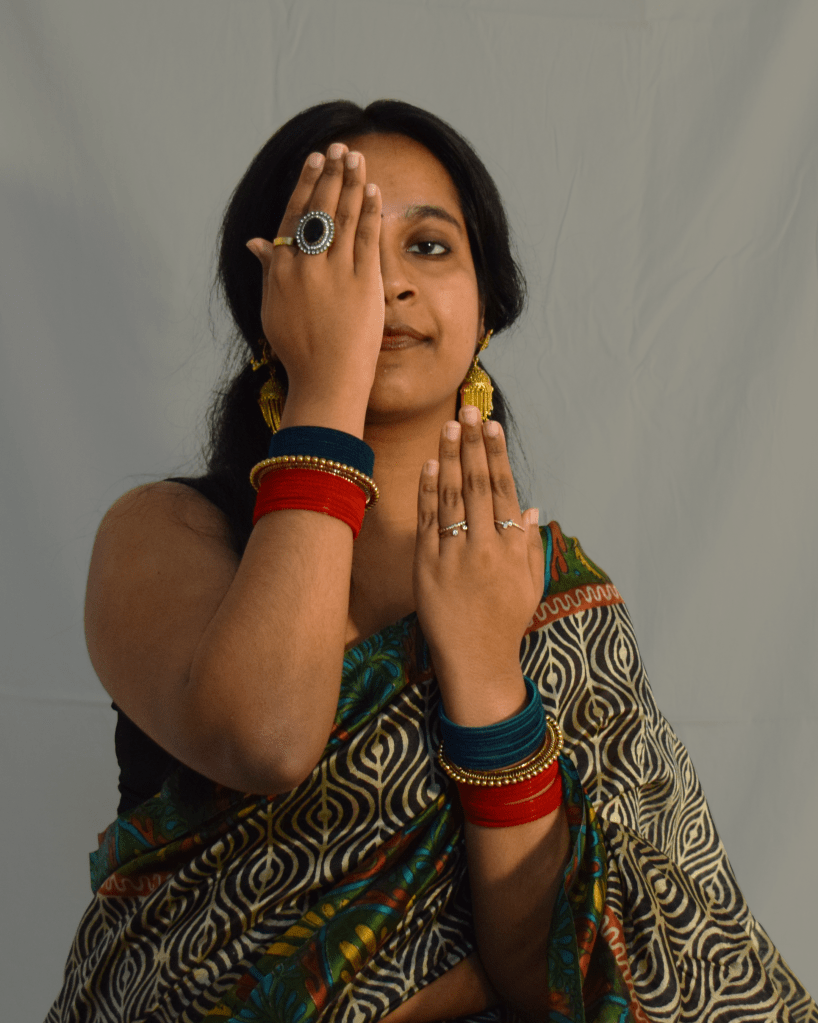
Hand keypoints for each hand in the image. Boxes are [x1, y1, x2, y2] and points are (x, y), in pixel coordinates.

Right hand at [245, 143, 384, 411]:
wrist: (326, 380)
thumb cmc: (299, 350)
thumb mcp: (273, 308)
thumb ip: (269, 270)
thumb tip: (254, 242)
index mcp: (281, 270)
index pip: (294, 216)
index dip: (307, 185)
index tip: (315, 162)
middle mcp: (306, 266)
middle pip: (320, 209)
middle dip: (331, 174)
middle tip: (340, 149)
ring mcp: (335, 273)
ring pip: (344, 217)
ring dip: (352, 183)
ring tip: (358, 159)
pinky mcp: (363, 283)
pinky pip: (367, 238)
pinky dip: (370, 211)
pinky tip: (375, 191)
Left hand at [413, 405, 544, 724]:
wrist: (476, 661)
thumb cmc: (505, 622)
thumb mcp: (529, 584)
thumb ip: (530, 544)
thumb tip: (533, 507)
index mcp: (512, 549)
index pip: (504, 491)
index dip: (497, 457)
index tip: (493, 428)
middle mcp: (485, 547)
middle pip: (477, 486)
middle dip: (473, 445)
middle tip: (469, 411)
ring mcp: (454, 556)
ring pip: (451, 497)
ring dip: (449, 458)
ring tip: (449, 427)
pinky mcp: (428, 567)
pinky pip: (428, 521)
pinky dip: (428, 492)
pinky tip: (428, 465)